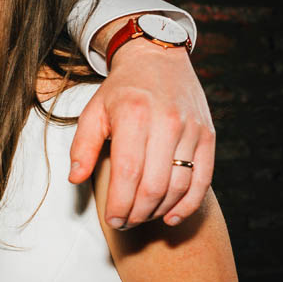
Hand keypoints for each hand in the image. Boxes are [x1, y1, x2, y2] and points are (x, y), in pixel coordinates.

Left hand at [69, 41, 213, 227]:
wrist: (157, 58)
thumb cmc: (122, 90)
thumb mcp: (93, 111)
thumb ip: (81, 146)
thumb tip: (74, 179)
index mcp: (134, 115)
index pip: (128, 173)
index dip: (120, 204)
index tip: (112, 219)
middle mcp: (166, 122)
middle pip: (154, 185)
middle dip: (138, 213)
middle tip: (125, 223)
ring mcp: (191, 129)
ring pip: (179, 186)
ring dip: (160, 211)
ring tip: (143, 217)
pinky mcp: (208, 135)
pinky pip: (203, 179)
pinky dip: (188, 204)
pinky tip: (172, 216)